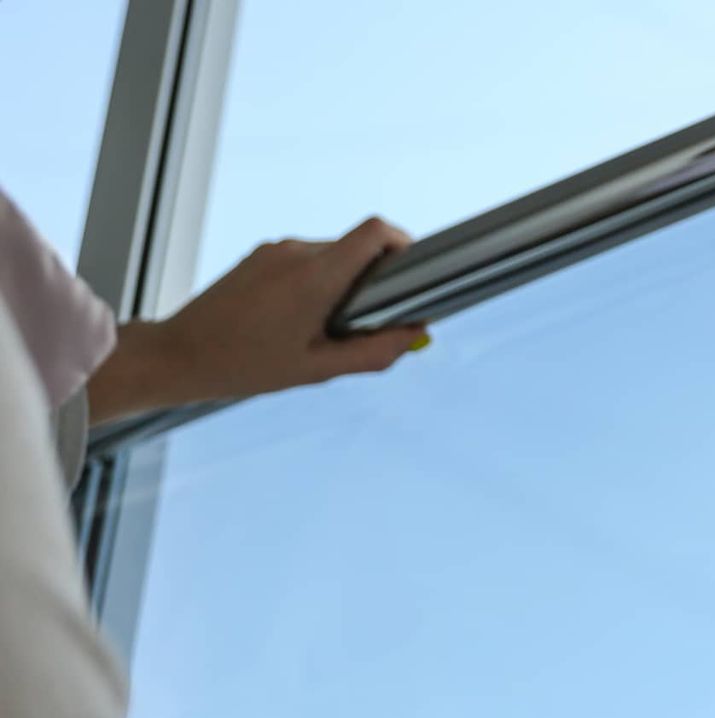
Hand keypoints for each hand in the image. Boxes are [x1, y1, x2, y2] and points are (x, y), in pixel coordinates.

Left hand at [87, 217, 429, 424]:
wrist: (178, 355)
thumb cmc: (245, 366)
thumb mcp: (318, 370)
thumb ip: (374, 352)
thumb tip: (416, 336)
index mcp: (314, 277)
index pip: (375, 231)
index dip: (403, 243)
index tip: (412, 272)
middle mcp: (295, 252)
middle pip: (357, 249)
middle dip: (374, 280)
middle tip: (370, 322)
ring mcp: (274, 250)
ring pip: (332, 256)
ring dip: (342, 285)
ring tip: (324, 328)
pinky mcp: (259, 255)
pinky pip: (306, 260)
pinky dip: (317, 284)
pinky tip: (298, 320)